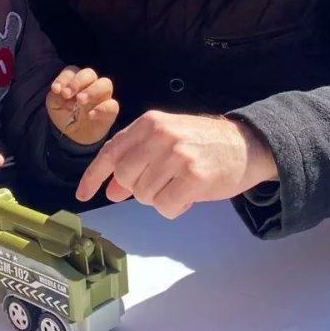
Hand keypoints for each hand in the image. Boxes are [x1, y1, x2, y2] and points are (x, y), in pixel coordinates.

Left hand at [47, 66, 118, 145]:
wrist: (74, 136)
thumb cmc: (65, 115)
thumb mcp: (54, 106)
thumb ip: (55, 97)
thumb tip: (60, 92)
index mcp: (76, 80)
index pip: (72, 71)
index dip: (64, 78)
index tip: (55, 90)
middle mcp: (91, 85)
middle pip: (89, 73)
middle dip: (78, 82)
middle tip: (67, 94)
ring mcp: (103, 96)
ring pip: (105, 83)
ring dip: (92, 90)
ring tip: (80, 101)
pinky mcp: (110, 111)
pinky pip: (113, 105)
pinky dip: (101, 109)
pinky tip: (89, 116)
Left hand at [75, 111, 278, 218]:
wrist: (247, 144)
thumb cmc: (202, 144)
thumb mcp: (165, 142)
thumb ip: (136, 161)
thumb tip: (111, 189)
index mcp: (148, 122)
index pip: (111, 152)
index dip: (94, 175)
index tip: (83, 195)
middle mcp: (160, 135)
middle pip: (126, 178)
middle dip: (139, 189)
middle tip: (162, 183)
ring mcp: (177, 154)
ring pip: (145, 196)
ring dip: (160, 198)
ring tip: (179, 184)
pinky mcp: (194, 176)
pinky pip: (166, 206)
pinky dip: (175, 207)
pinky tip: (189, 195)